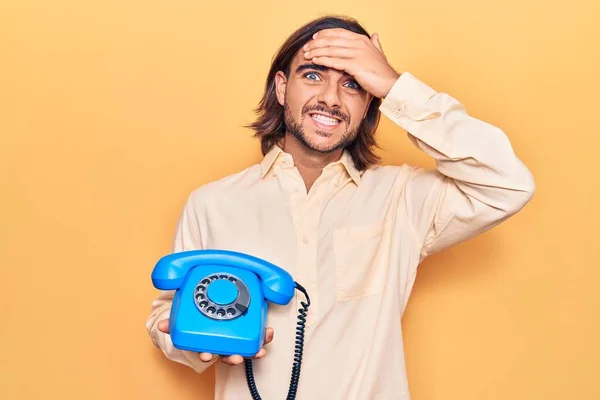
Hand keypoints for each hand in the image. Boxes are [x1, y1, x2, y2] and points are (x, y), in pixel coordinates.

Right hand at [157, 319, 273, 365]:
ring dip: (254, 351)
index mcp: (208, 343)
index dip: (205, 354)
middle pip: (229, 355)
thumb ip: (174, 324)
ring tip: (261, 349)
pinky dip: (264, 336)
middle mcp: (223, 345)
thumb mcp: (187, 322)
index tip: (205, 355)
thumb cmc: (200, 323)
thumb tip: (162, 325)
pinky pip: (258, 337)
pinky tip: (268, 332)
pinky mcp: (249, 332)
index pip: (206, 352)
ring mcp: (237, 340)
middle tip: (236, 358)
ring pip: (246, 350)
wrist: (211, 315)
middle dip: (234, 358)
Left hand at [303, 28, 400, 97]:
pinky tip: (315, 60)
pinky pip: (335, 61)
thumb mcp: (379, 54)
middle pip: (332, 40)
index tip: (314, 38)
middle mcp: (359, 44)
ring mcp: (357, 54)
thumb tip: (375, 35)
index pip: (339, 33)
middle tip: (306, 47)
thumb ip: (375, 44)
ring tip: (306, 54)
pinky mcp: (355, 65)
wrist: (390, 83)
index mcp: (362, 40)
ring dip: (316, 51)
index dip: (325, 34)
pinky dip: (323, 60)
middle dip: (317, 43)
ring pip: (331, 50)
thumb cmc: (383, 71)